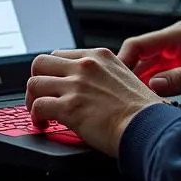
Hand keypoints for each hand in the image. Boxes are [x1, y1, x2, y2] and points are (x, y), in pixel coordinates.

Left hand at [26, 48, 161, 156]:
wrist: (147, 125)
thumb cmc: (142, 109)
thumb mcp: (126, 76)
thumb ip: (104, 75)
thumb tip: (91, 86)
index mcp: (99, 56)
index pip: (60, 54)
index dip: (53, 71)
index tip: (54, 84)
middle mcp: (85, 66)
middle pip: (41, 62)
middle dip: (37, 80)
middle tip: (40, 95)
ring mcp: (76, 85)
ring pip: (34, 83)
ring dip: (32, 99)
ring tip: (39, 112)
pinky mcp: (69, 107)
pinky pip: (37, 107)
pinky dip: (35, 117)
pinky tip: (43, 123)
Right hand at [118, 20, 180, 108]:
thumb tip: (154, 84)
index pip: (141, 42)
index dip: (124, 59)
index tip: (114, 79)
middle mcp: (174, 42)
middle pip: (138, 56)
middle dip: (127, 74)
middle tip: (116, 95)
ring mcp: (174, 56)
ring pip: (143, 69)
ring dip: (136, 84)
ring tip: (128, 102)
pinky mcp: (176, 70)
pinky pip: (153, 78)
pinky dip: (148, 89)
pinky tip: (144, 103)